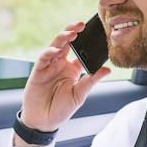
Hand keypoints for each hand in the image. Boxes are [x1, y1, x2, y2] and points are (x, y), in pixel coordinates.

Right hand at [16, 21, 110, 145]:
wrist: (43, 121)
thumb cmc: (61, 109)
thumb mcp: (80, 95)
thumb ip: (91, 80)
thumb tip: (108, 69)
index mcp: (73, 68)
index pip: (81, 50)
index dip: (87, 41)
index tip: (96, 32)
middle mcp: (61, 64)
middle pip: (67, 42)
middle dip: (74, 31)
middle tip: (82, 25)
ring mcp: (49, 65)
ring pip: (56, 45)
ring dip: (63, 37)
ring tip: (72, 33)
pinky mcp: (38, 70)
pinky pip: (44, 57)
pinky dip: (50, 52)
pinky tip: (57, 50)